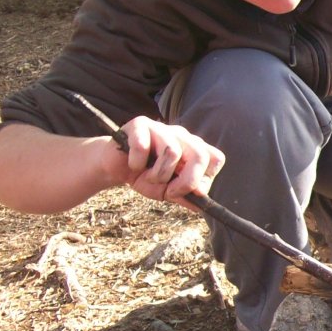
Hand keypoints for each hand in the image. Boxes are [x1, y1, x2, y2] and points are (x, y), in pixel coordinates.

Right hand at [109, 116, 224, 206]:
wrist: (115, 168)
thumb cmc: (145, 177)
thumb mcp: (167, 192)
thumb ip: (186, 196)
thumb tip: (203, 206)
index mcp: (194, 149)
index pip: (215, 159)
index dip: (205, 179)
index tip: (189, 192)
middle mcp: (182, 135)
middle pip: (200, 155)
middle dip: (187, 181)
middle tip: (170, 192)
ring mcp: (162, 128)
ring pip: (172, 151)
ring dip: (159, 174)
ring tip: (148, 177)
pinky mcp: (140, 124)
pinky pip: (143, 147)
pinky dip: (137, 164)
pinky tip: (133, 165)